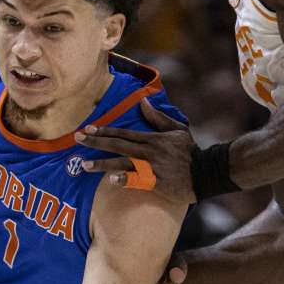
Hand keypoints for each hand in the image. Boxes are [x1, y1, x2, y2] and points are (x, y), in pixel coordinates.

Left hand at [74, 98, 196, 204]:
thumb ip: (158, 117)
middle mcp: (149, 151)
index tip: (87, 129)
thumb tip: (143, 101)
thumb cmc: (190, 152)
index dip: (104, 131)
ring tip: (84, 165)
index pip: (123, 133)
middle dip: (96, 142)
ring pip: (123, 163)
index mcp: (152, 138)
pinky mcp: (157, 182)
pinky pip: (138, 180)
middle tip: (77, 139)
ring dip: (102, 163)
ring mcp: (153, 166)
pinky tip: (112, 180)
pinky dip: (125, 179)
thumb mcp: (177, 129)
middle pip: (118, 145)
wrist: (206, 172)